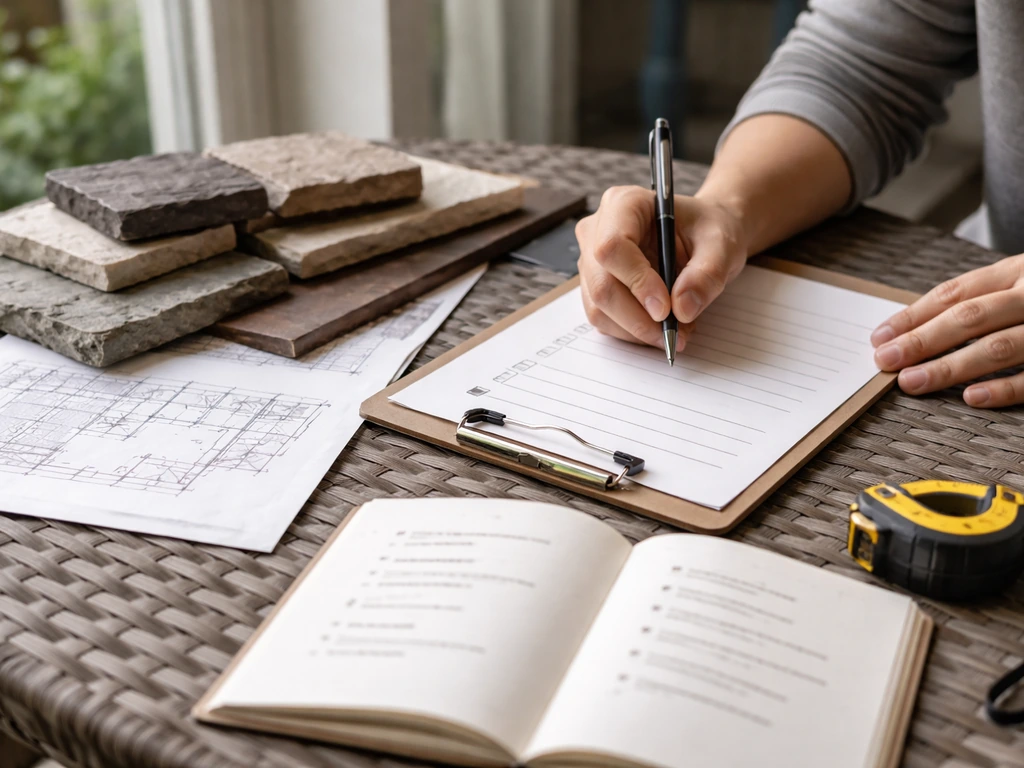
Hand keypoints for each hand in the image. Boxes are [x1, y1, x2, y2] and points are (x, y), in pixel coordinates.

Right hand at [576, 185, 748, 350]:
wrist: (702, 237)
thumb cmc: (707, 231)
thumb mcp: (721, 244)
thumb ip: (707, 273)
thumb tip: (682, 309)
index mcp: (624, 204)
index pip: (613, 246)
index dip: (637, 282)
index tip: (666, 309)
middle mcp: (597, 231)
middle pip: (601, 285)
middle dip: (638, 318)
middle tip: (675, 334)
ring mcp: (591, 262)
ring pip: (599, 309)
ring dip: (637, 330)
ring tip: (677, 330)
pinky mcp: (595, 288)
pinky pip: (604, 320)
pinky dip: (634, 332)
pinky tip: (662, 327)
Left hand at [872, 255, 1023, 407]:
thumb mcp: (1018, 281)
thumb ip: (979, 299)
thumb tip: (913, 331)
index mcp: (1014, 272)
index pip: (954, 293)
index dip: (913, 316)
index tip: (879, 337)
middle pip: (970, 317)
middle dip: (922, 340)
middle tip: (885, 359)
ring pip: (998, 347)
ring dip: (950, 367)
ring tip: (912, 381)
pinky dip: (1003, 388)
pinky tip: (971, 397)